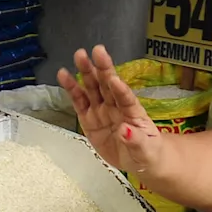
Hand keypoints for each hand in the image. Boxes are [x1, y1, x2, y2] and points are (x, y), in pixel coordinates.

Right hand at [57, 46, 165, 176]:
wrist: (138, 160)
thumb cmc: (147, 151)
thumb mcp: (146, 151)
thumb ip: (136, 140)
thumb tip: (125, 131)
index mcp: (133, 113)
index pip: (126, 99)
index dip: (120, 89)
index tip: (113, 79)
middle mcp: (116, 107)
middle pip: (108, 85)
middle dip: (102, 68)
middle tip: (97, 51)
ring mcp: (101, 111)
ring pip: (93, 88)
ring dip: (86, 72)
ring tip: (79, 55)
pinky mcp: (89, 119)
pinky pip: (79, 102)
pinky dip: (72, 89)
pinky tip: (64, 75)